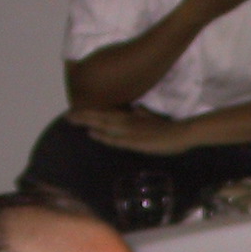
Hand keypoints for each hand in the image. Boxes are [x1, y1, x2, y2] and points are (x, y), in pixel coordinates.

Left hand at [67, 106, 190, 155]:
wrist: (184, 132)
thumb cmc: (170, 127)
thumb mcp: (153, 118)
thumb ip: (143, 114)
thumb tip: (138, 109)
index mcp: (131, 116)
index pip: (107, 112)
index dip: (91, 111)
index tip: (76, 111)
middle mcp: (128, 121)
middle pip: (102, 116)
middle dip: (84, 116)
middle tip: (67, 116)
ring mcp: (131, 131)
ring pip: (105, 124)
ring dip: (88, 122)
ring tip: (72, 121)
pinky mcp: (136, 142)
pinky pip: (116, 138)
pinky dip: (103, 135)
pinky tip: (92, 134)